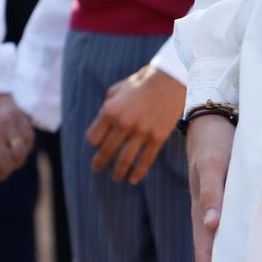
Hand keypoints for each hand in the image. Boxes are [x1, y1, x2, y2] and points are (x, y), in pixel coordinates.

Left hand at [86, 63, 185, 183]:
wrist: (168, 82)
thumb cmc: (139, 84)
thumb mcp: (115, 91)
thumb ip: (107, 108)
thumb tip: (101, 124)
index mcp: (109, 111)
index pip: (93, 137)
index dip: (93, 143)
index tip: (95, 146)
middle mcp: (123, 124)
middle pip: (107, 150)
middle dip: (100, 162)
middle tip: (96, 169)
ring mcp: (141, 132)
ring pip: (125, 159)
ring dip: (118, 171)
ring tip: (115, 177)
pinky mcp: (157, 138)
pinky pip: (145, 160)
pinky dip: (138, 172)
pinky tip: (133, 179)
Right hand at [187, 114, 235, 261]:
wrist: (211, 120)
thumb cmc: (214, 142)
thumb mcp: (214, 165)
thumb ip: (212, 194)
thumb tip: (211, 226)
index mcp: (202, 211)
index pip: (205, 255)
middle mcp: (208, 216)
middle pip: (213, 256)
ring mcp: (217, 209)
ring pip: (224, 245)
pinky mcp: (227, 201)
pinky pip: (232, 230)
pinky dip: (240, 246)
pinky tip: (250, 251)